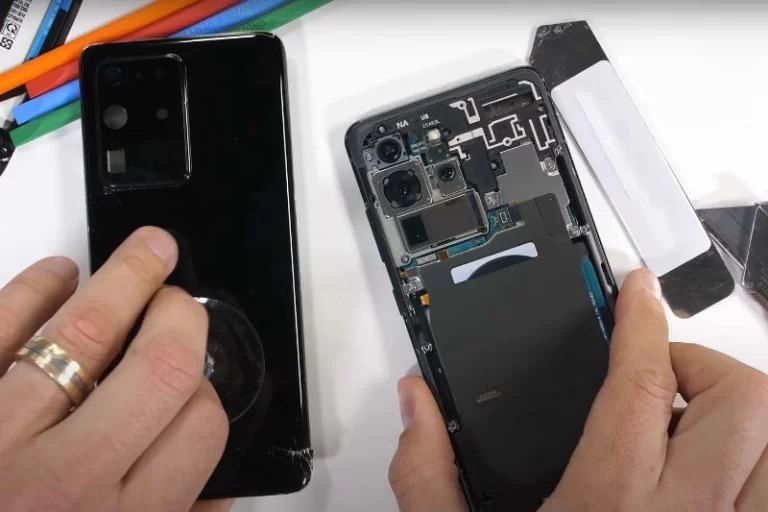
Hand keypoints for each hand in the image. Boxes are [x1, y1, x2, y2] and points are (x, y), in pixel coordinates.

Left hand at [0, 228, 231, 511]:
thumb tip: (219, 489)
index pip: (199, 426)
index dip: (208, 387)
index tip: (194, 375)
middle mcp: (62, 484)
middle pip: (160, 368)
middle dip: (181, 316)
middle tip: (179, 301)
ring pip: (82, 330)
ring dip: (127, 275)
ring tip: (149, 252)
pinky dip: (33, 289)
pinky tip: (58, 276)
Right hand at [390, 269, 767, 511]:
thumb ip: (428, 472)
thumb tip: (415, 404)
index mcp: (607, 505)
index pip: (640, 382)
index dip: (642, 320)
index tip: (636, 288)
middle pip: (740, 401)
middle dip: (705, 367)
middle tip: (663, 376)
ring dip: (746, 417)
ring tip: (697, 423)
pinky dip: (763, 469)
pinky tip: (720, 477)